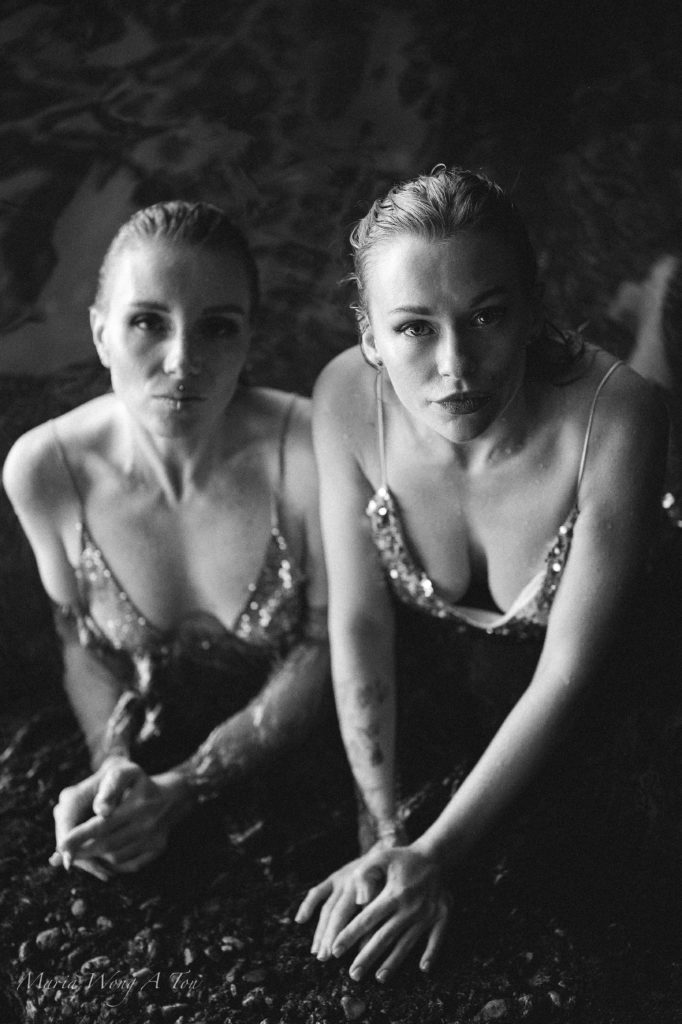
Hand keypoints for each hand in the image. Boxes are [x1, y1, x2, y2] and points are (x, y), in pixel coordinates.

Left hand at [53, 760, 191, 877]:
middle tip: (65, 854)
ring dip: (97, 857)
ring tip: (85, 850)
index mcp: (138, 803)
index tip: (61, 845)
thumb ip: (109, 788)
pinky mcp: (158, 848)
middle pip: (107, 845)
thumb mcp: (125, 773)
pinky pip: (131, 865)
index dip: (79, 837)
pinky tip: (105, 855)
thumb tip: (100, 811)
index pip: (102, 825)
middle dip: (83, 851)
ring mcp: (155, 838)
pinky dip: (114, 865)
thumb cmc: (139, 782)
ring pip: (117, 857)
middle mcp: (148, 822)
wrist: (174, 795)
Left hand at [296, 844, 449, 981]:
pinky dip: (431, 954)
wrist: (436, 855)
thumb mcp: (381, 858)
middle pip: (384, 937)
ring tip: (379, 978)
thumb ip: (365, 875)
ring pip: (407, 943)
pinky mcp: (443, 917)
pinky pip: (437, 939)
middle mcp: (409, 908)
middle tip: (353, 974)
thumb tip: (358, 901)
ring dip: (393, 962)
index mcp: (393, 894)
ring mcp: (427, 914)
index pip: (367, 919)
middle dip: (367, 957)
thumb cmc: (403, 858)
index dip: (350, 935)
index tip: (336, 950)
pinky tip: (423, 969)